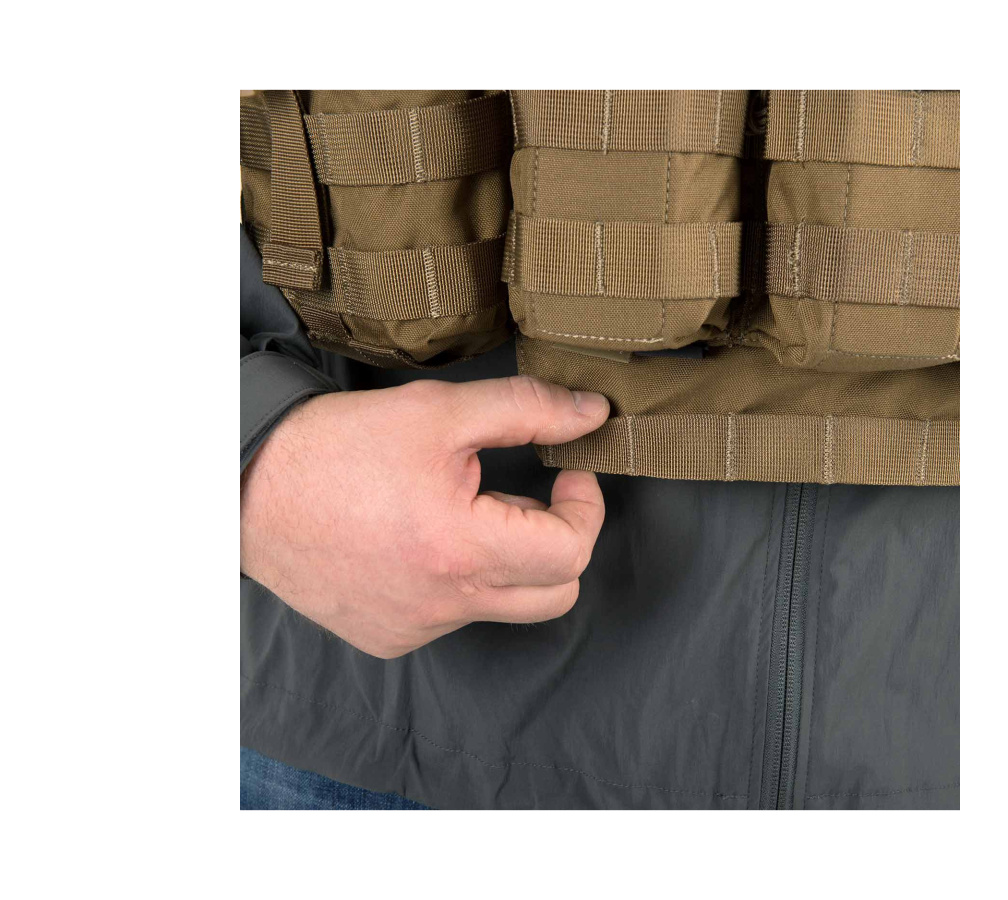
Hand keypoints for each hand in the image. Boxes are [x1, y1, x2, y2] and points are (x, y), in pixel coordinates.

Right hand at [240, 375, 609, 658]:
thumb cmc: (339, 446)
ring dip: (505, 561)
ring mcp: (416, 628)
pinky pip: (453, 617)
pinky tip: (419, 541)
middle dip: (557, 542)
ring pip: (504, 606)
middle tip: (522, 497)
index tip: (568, 476)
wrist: (247, 488)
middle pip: (555, 594)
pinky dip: (457, 581)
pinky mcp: (389, 638)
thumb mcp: (440, 412)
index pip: (571, 554)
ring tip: (459, 512)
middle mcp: (443, 605)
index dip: (585, 509)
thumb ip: (527, 411)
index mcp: (462, 550)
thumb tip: (592, 414)